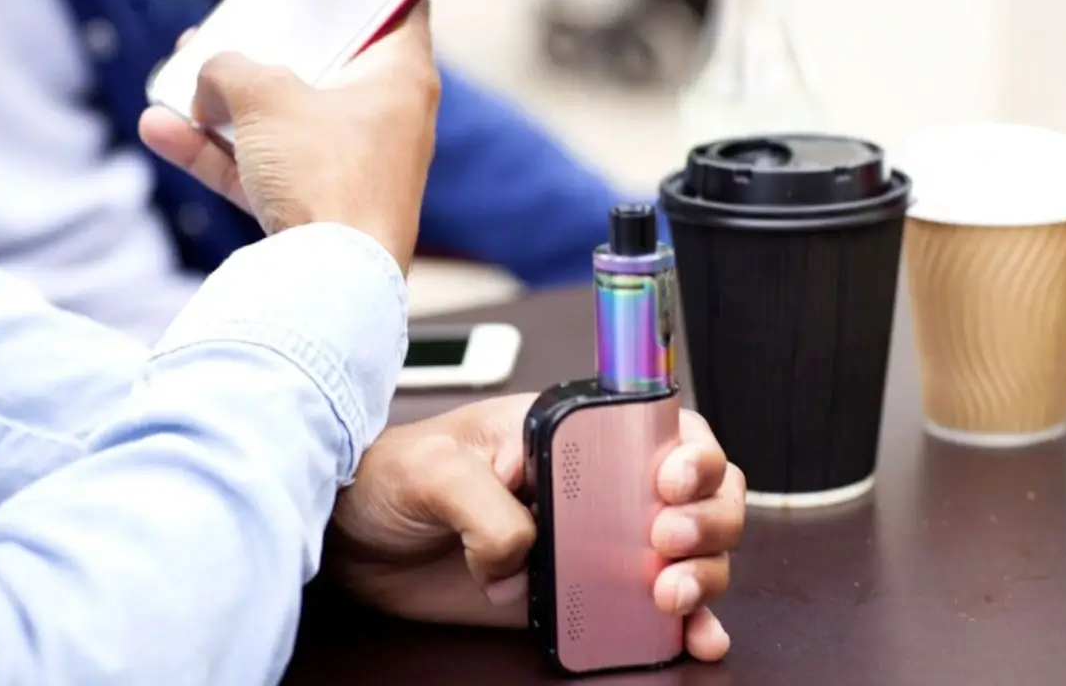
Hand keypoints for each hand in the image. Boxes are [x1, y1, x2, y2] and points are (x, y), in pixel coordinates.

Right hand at [137, 3, 439, 272]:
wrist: (332, 282)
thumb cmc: (326, 174)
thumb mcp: (264, 95)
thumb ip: (228, 69)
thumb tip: (208, 80)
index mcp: (401, 76)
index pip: (397, 11)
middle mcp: (388, 121)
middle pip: (325, 70)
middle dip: (265, 55)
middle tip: (226, 35)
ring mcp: (355, 169)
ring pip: (286, 125)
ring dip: (225, 108)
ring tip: (174, 83)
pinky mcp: (324, 212)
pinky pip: (268, 172)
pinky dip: (221, 156)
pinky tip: (162, 132)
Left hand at [326, 394, 744, 661]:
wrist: (358, 542)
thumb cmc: (392, 478)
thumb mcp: (431, 469)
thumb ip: (484, 507)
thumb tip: (524, 558)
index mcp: (573, 432)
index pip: (664, 428)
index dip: (691, 454)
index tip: (670, 485)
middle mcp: (598, 484)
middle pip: (699, 492)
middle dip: (707, 518)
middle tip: (668, 542)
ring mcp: (595, 542)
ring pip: (691, 551)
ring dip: (703, 573)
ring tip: (670, 596)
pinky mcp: (580, 593)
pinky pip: (649, 608)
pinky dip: (686, 624)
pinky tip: (695, 637)